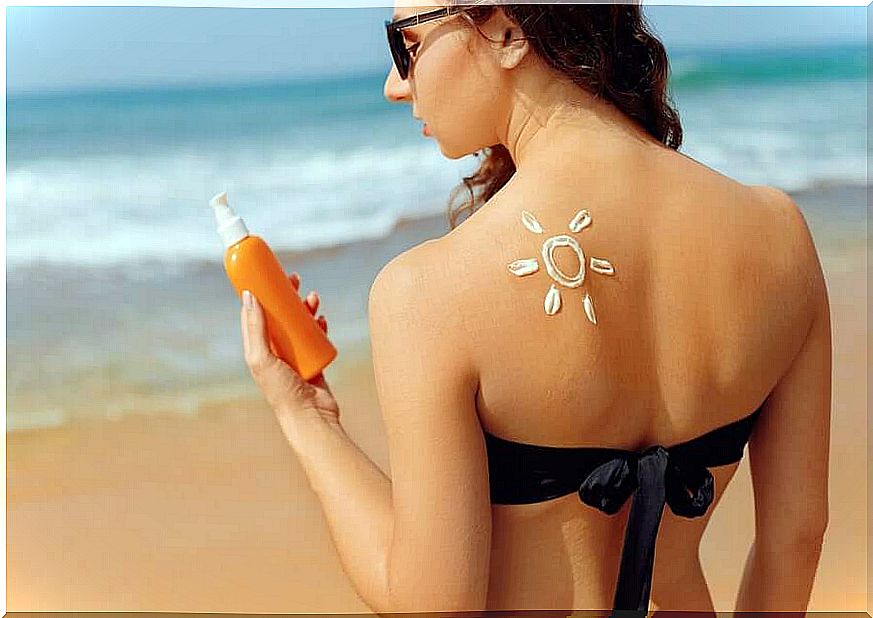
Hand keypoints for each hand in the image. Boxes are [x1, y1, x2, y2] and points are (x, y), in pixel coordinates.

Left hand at [240, 272, 340, 433]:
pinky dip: (318, 325)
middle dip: (286, 296)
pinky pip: (315, 337)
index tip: (266, 275)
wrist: (310, 417)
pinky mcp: (313, 361)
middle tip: (295, 279)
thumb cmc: (282, 391)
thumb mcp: (262, 357)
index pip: (255, 315)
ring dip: (305, 308)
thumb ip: (255, 328)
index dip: (260, 293)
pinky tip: (322, 319)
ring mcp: (294, 356)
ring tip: (314, 298)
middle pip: (279, 315)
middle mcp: (274, 351)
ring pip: (299, 323)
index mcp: (257, 349)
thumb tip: (249, 295)